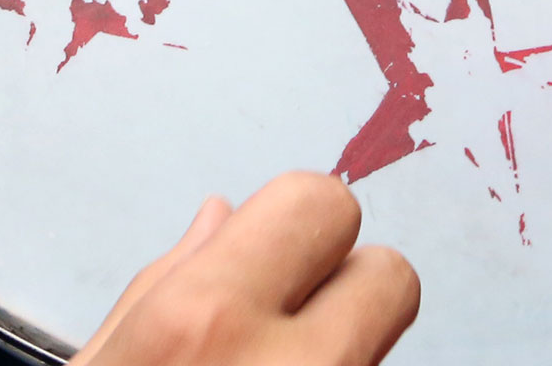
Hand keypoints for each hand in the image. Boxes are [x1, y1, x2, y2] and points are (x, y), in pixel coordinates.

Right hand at [76, 172, 418, 365]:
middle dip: (347, 286)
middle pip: (391, 274)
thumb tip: (220, 219)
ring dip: (347, 339)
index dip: (297, 220)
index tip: (274, 245)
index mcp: (204, 322)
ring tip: (280, 363)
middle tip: (294, 317)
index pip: (319, 201)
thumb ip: (159, 286)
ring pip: (386, 337)